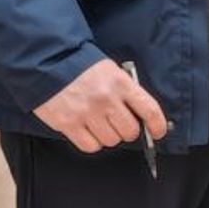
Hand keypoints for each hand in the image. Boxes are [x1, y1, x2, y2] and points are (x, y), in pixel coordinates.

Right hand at [32, 58, 168, 153]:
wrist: (50, 61)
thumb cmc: (83, 68)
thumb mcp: (112, 72)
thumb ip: (127, 92)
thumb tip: (142, 116)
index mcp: (121, 83)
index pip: (149, 110)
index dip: (157, 125)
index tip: (157, 132)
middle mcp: (106, 99)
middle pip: (130, 131)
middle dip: (127, 130)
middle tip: (119, 124)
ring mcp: (87, 112)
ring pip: (111, 140)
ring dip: (109, 136)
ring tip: (100, 123)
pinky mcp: (69, 123)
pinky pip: (91, 146)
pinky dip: (92, 142)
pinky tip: (88, 130)